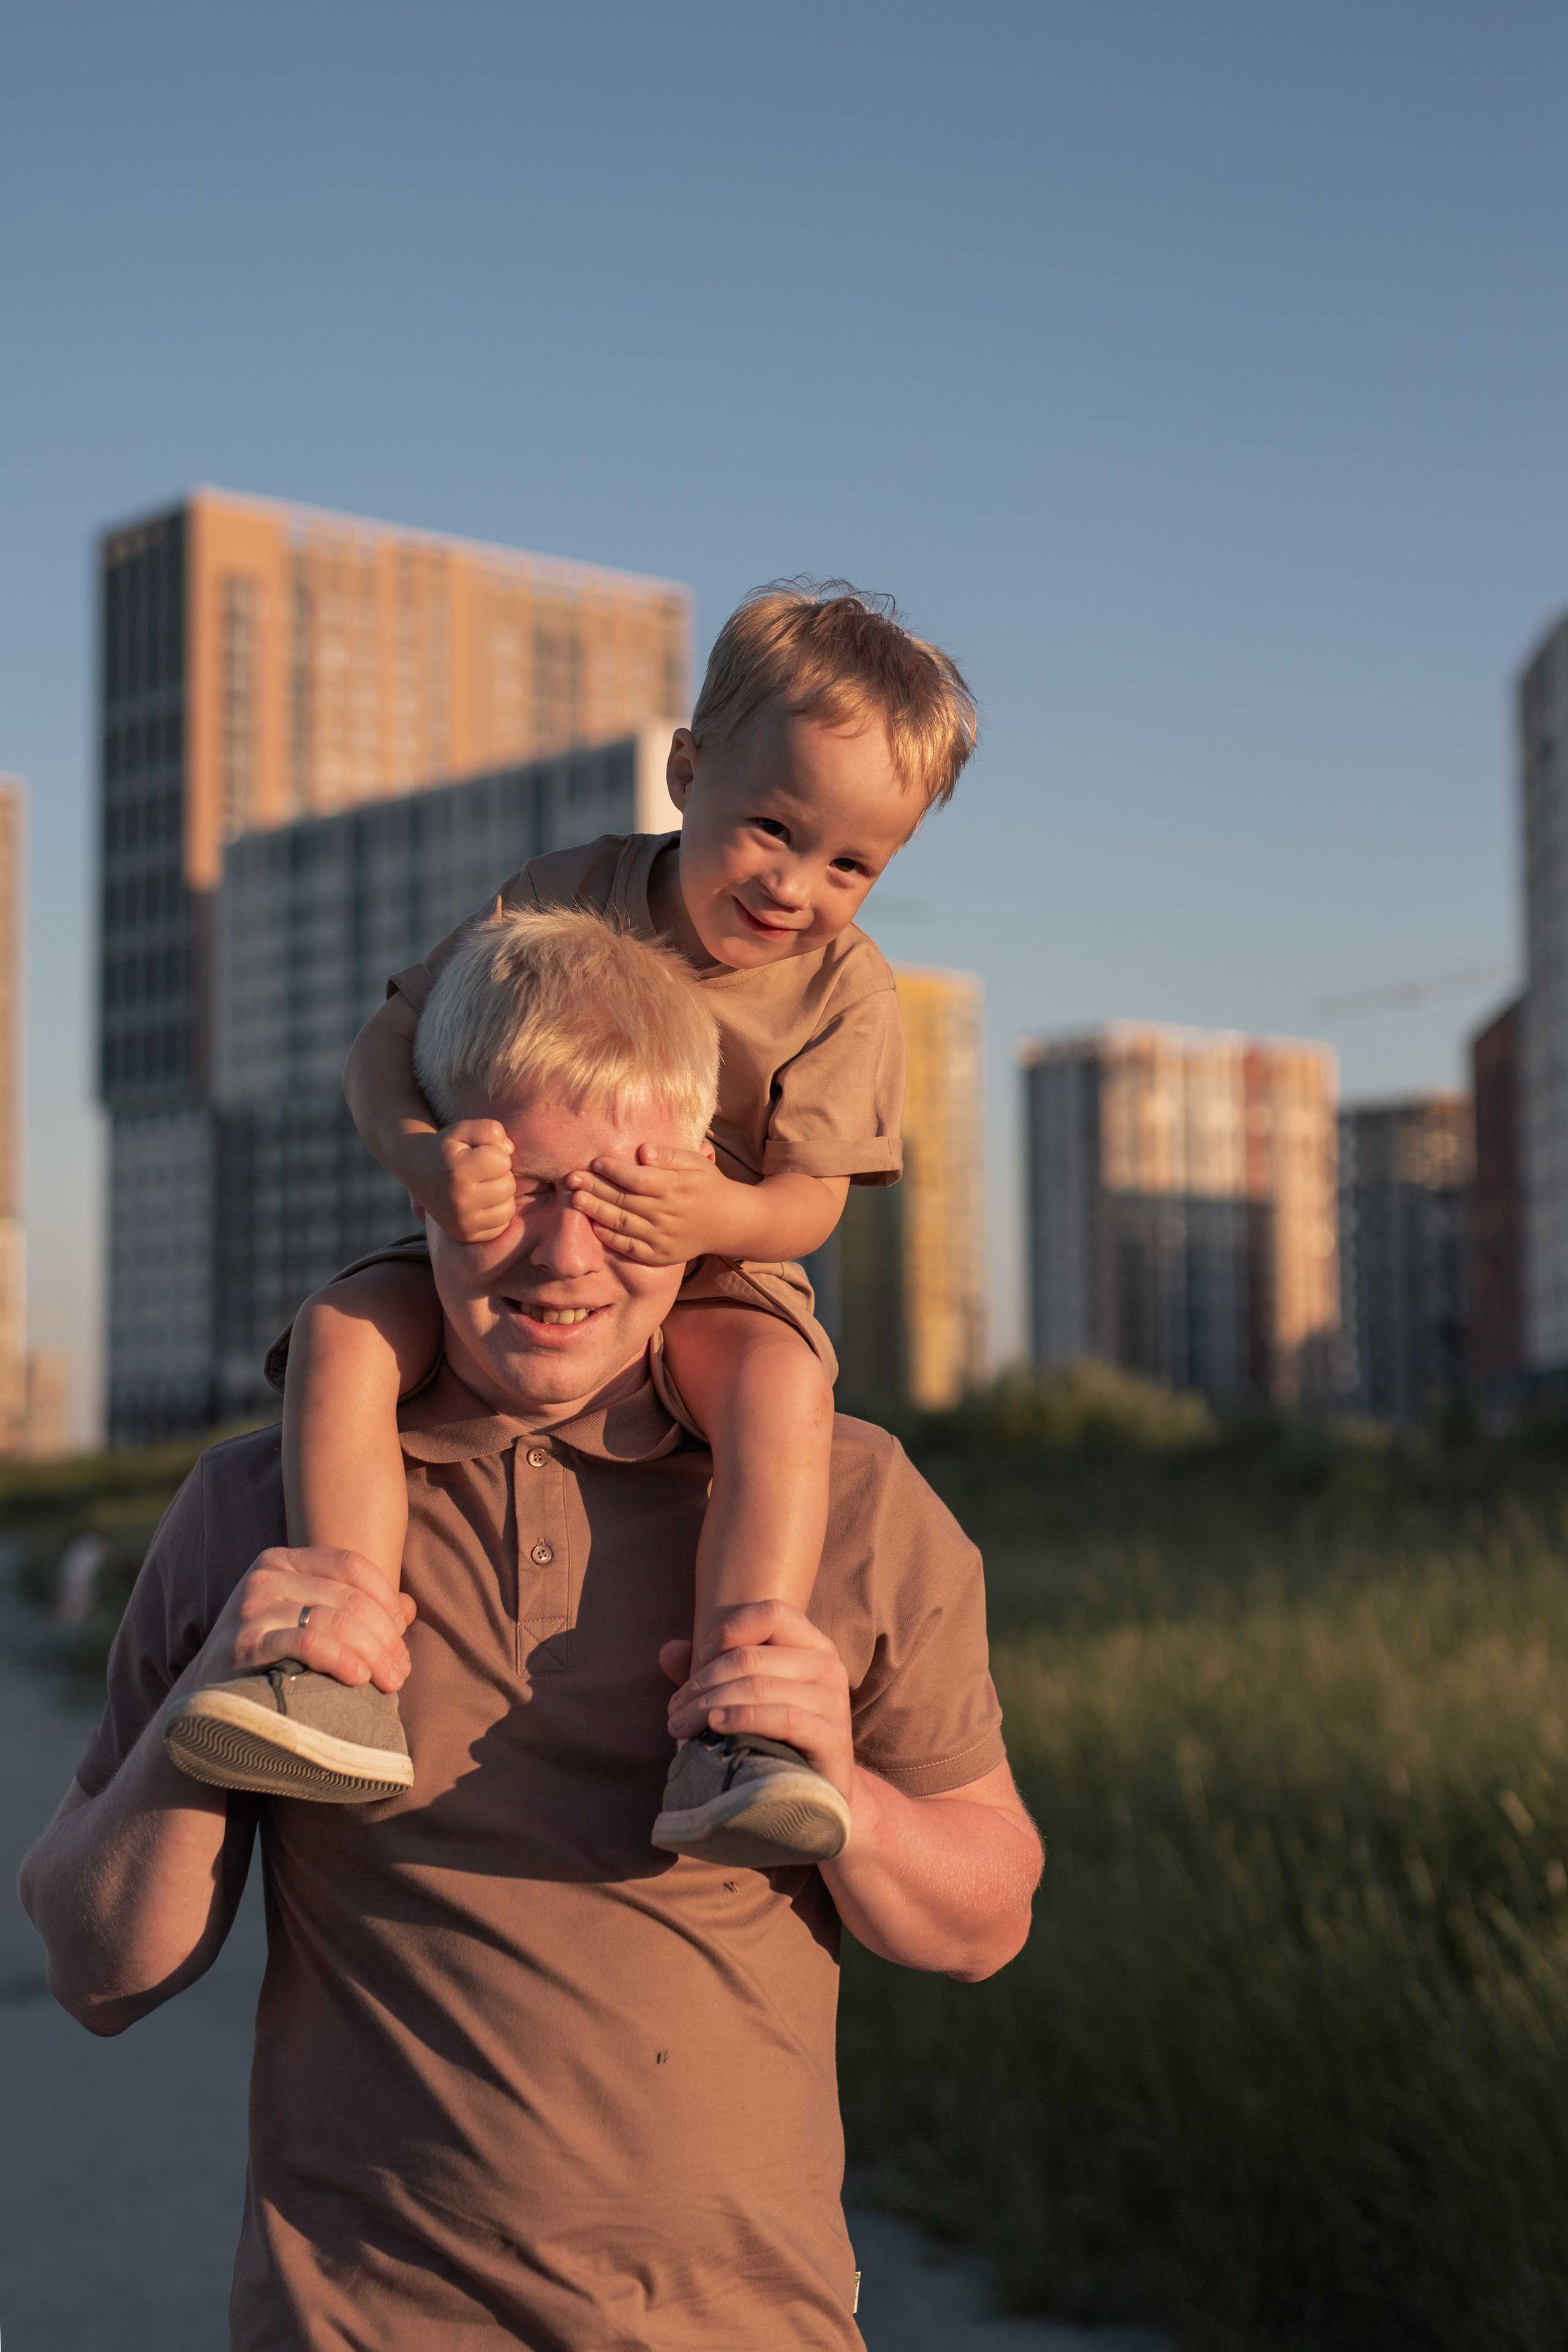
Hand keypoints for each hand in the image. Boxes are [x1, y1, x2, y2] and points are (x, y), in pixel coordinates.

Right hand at [188, 1547, 415, 1696]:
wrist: (208, 1701)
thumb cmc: (268, 1659)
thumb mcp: (308, 1622)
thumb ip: (356, 1609)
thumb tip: (409, 1608)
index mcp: (284, 1561)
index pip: (351, 1565)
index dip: (386, 1598)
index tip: (402, 1634)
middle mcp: (266, 1576)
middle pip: (349, 1597)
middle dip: (385, 1636)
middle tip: (400, 1671)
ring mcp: (252, 1606)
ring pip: (335, 1620)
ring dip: (373, 1653)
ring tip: (389, 1681)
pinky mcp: (245, 1643)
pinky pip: (308, 1643)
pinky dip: (341, 1659)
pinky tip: (358, 1677)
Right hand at [406, 1121, 515, 1242]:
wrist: (417, 1170)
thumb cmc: (448, 1148)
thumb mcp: (464, 1129)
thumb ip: (491, 1130)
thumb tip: (510, 1151)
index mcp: (458, 1172)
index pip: (503, 1160)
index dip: (493, 1152)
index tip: (475, 1154)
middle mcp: (459, 1201)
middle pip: (509, 1185)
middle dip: (498, 1174)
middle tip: (477, 1171)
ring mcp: (462, 1223)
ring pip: (509, 1208)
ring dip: (500, 1195)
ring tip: (480, 1186)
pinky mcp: (466, 1236)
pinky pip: (502, 1226)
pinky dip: (495, 1214)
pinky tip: (479, 1203)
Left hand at [565, 1143, 735, 1265]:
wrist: (729, 1223)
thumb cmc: (707, 1185)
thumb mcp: (696, 1162)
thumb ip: (669, 1155)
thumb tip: (642, 1151)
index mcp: (676, 1188)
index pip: (637, 1179)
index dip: (613, 1170)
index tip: (595, 1161)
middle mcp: (668, 1214)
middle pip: (624, 1200)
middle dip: (595, 1189)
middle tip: (571, 1179)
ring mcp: (663, 1238)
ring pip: (623, 1224)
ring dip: (597, 1212)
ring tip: (576, 1200)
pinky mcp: (660, 1255)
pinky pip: (630, 1248)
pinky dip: (611, 1238)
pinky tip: (595, 1226)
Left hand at [660, 1601, 853, 1799]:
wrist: (817, 1795)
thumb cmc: (776, 1739)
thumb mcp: (745, 1698)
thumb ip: (711, 1672)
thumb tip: (668, 1651)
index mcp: (813, 1645)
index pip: (773, 1614)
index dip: (731, 1629)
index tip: (700, 1656)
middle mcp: (828, 1666)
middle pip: (751, 1657)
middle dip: (702, 1682)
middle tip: (675, 1710)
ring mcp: (834, 1701)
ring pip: (758, 1687)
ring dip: (708, 1705)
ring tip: (680, 1726)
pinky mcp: (833, 1736)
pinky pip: (781, 1717)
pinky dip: (741, 1718)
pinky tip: (715, 1727)